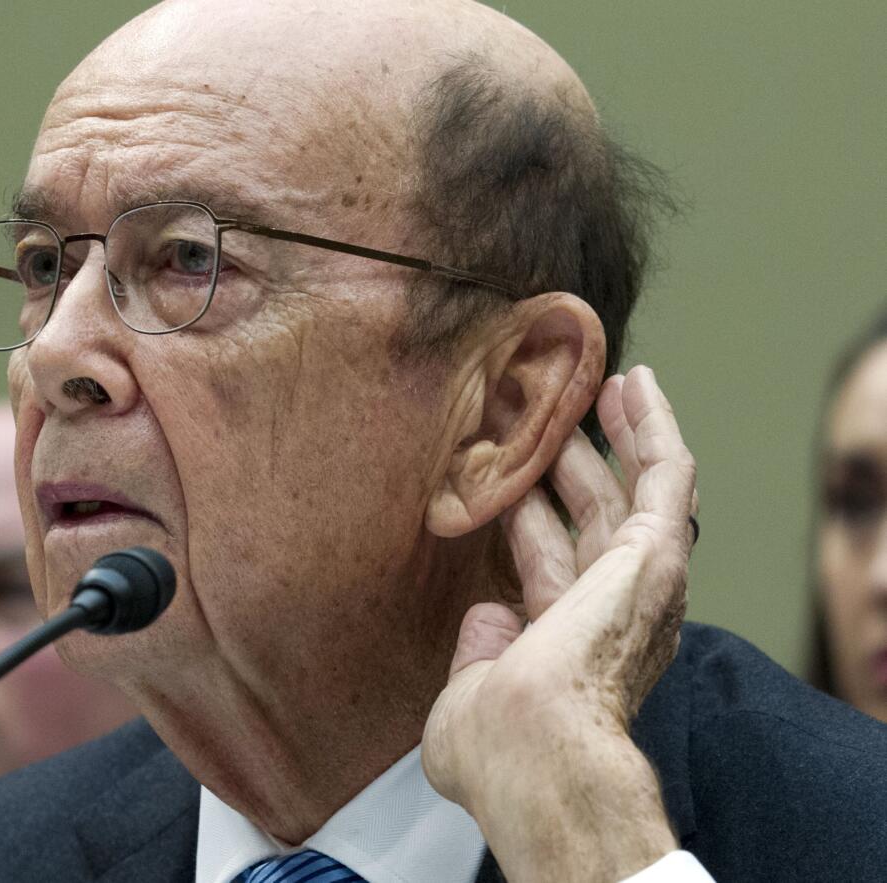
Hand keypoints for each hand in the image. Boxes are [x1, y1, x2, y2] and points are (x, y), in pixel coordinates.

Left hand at [422, 366, 697, 881]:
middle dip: (579, 466)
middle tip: (559, 416)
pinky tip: (638, 383)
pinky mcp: (654, 550)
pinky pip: (665, 473)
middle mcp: (611, 608)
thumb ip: (479, 651)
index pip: (549, 565)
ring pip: (637, 488)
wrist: (531, 745)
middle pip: (595, 519)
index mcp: (567, 643)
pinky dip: (654, 426)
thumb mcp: (470, 694)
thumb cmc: (496, 745)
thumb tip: (486, 612)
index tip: (507, 482)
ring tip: (608, 384)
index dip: (529, 519)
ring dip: (623, 434)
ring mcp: (637, 579)